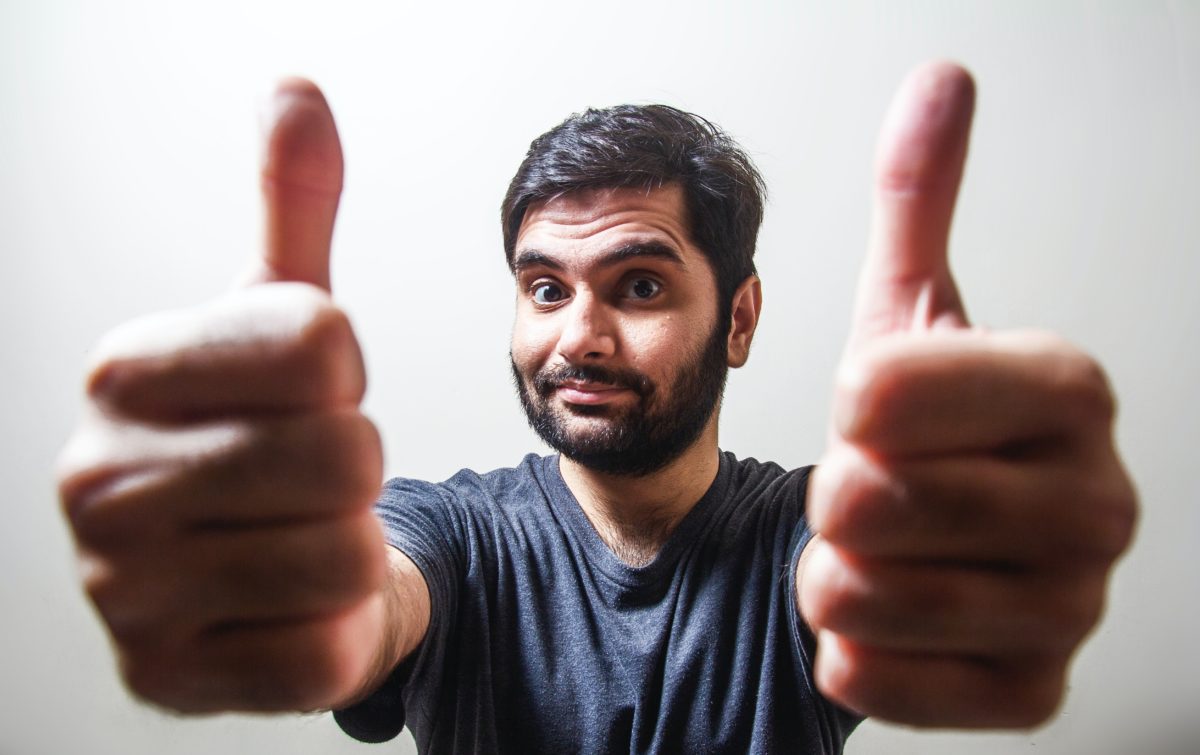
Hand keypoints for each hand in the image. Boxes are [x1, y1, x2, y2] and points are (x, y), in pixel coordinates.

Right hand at [56, 80, 389, 712]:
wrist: (246, 569)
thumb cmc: (267, 432)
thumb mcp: (278, 319)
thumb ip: (293, 210)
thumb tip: (297, 90)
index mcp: (123, 368)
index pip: (320, 342)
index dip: (345, 371)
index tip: (305, 391)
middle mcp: (99, 479)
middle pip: (344, 452)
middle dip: (355, 467)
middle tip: (308, 478)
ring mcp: (122, 590)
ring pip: (344, 555)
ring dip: (347, 547)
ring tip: (292, 537)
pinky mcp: (166, 679)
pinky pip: (322, 652)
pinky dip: (329, 628)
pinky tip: (280, 606)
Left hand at [798, 62, 1136, 727]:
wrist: (930, 544)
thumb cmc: (918, 428)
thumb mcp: (908, 312)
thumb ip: (918, 205)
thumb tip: (940, 85)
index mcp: (1070, 390)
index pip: (897, 390)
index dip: (852, 400)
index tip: (864, 403)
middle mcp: (1099, 503)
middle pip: (876, 500)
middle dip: (834, 492)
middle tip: (864, 488)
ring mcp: (1073, 606)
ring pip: (868, 594)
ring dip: (832, 572)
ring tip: (875, 550)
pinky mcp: (1030, 690)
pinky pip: (884, 682)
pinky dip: (850, 651)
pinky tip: (882, 617)